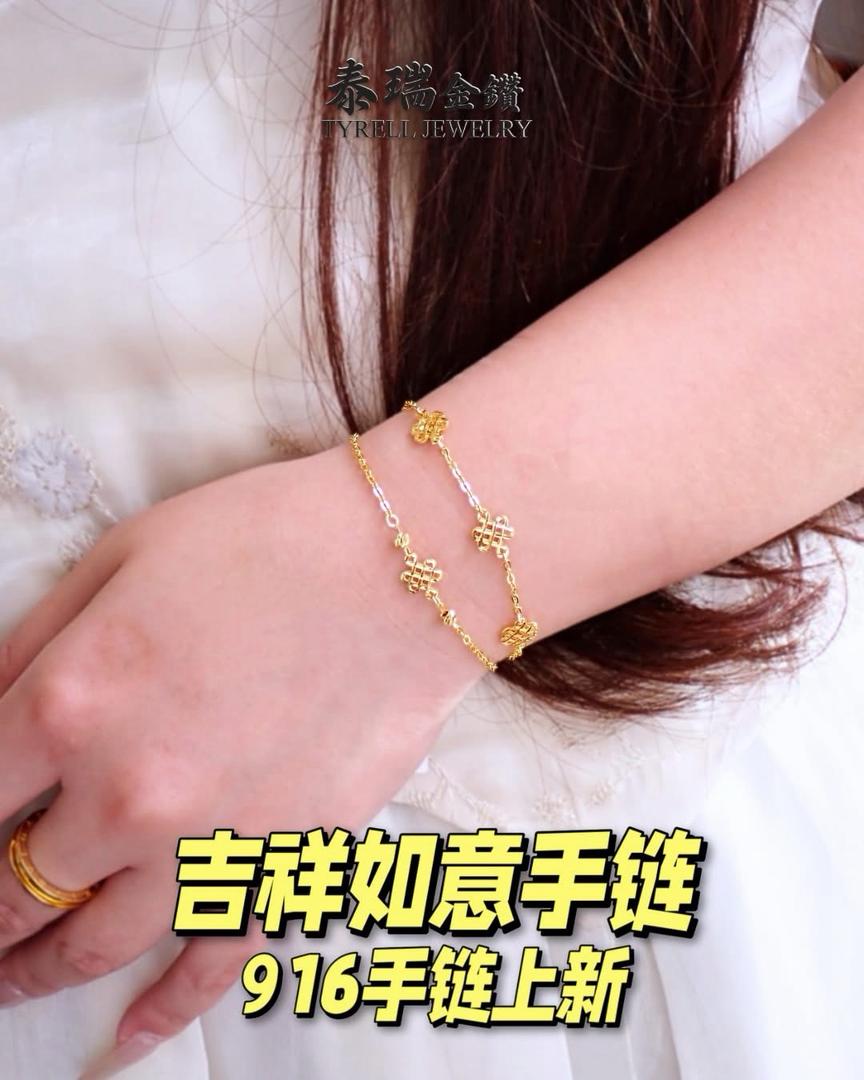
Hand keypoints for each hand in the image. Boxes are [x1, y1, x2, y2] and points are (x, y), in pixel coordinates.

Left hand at [0, 442, 481, 1070]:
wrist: (408, 565)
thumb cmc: (269, 541)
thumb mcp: (120, 561)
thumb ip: (29, 646)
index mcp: (70, 704)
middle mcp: (127, 796)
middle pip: (14, 889)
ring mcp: (210, 844)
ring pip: (94, 945)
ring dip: (37, 972)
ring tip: (12, 983)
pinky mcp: (283, 866)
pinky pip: (210, 969)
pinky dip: (159, 1016)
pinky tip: (122, 1040)